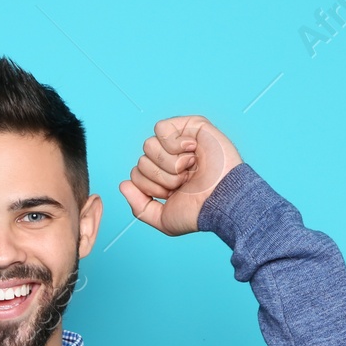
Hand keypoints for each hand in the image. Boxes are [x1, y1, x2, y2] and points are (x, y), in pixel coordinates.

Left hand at [119, 116, 242, 235]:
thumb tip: (123, 185)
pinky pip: (161, 128)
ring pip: (148, 145)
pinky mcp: (190, 126)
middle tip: (184, 180)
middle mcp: (170, 160)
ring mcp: (180, 142)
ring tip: (190, 167)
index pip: (136, 174)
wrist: (222, 200)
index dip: (150, 187)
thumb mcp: (163, 219)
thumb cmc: (199, 211)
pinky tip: (191, 151)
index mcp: (164, 178)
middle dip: (160, 176)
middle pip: (141, 161)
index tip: (172, 193)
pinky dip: (174, 143)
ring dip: (169, 162)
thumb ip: (139, 207)